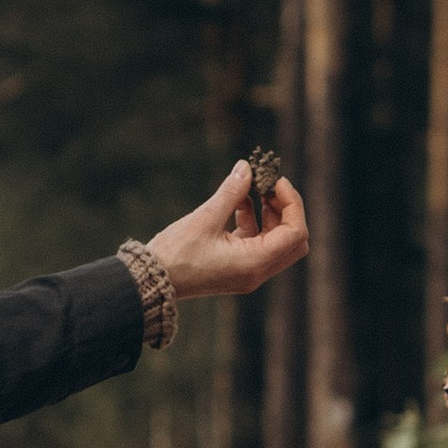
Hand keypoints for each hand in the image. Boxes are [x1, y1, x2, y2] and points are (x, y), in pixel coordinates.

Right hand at [147, 162, 309, 299]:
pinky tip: (238, 201)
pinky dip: (253, 221)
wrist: (151, 279)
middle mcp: (257, 271)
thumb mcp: (205, 217)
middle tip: (269, 185)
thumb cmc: (175, 253)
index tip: (275, 181)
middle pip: (293, 240)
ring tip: (251, 187)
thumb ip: (232, 192)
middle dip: (285, 209)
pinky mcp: (237, 267)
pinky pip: (257, 242)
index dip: (292, 203)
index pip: (296, 233)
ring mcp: (248, 271)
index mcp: (254, 263)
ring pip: (276, 240)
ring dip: (269, 213)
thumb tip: (247, 168)